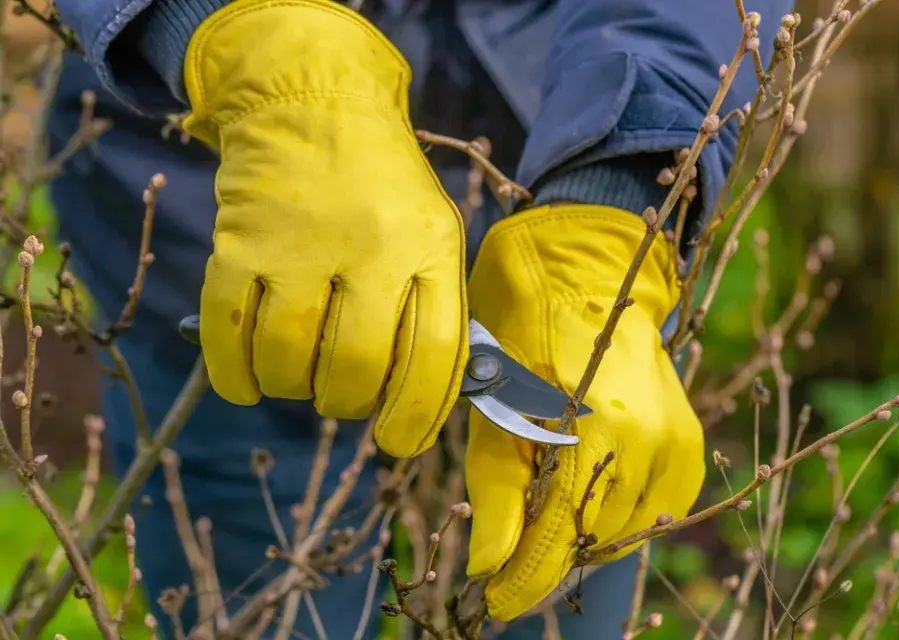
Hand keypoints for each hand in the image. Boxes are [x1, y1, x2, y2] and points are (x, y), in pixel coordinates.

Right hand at [181, 0, 467, 456]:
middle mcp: (369, 247)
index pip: (434, 356)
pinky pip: (228, 337)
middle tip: (342, 394)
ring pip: (290, 364)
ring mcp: (299, 244)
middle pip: (355, 369)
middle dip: (347, 404)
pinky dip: (235, 377)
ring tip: (300, 374)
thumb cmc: (382, 187)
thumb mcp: (433, 233)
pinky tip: (249, 381)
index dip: (417, 417)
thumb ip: (433, 308)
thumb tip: (418, 403)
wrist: (312, 102)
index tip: (399, 443)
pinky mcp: (238, 243)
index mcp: (429, 246)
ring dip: (292, 390)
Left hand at [464, 204, 705, 619]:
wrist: (586, 268)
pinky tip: (589, 499)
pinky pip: (658, 510)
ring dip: (581, 537)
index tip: (493, 604)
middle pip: (592, 540)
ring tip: (544, 517)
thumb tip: (489, 568)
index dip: (524, 580)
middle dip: (547, 555)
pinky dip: (619, 517)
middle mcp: (650, 441)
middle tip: (508, 552)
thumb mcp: (493, 405)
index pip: (560, 537)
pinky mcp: (690, 442)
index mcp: (595, 428)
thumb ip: (497, 493)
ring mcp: (679, 441)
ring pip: (625, 531)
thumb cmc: (522, 327)